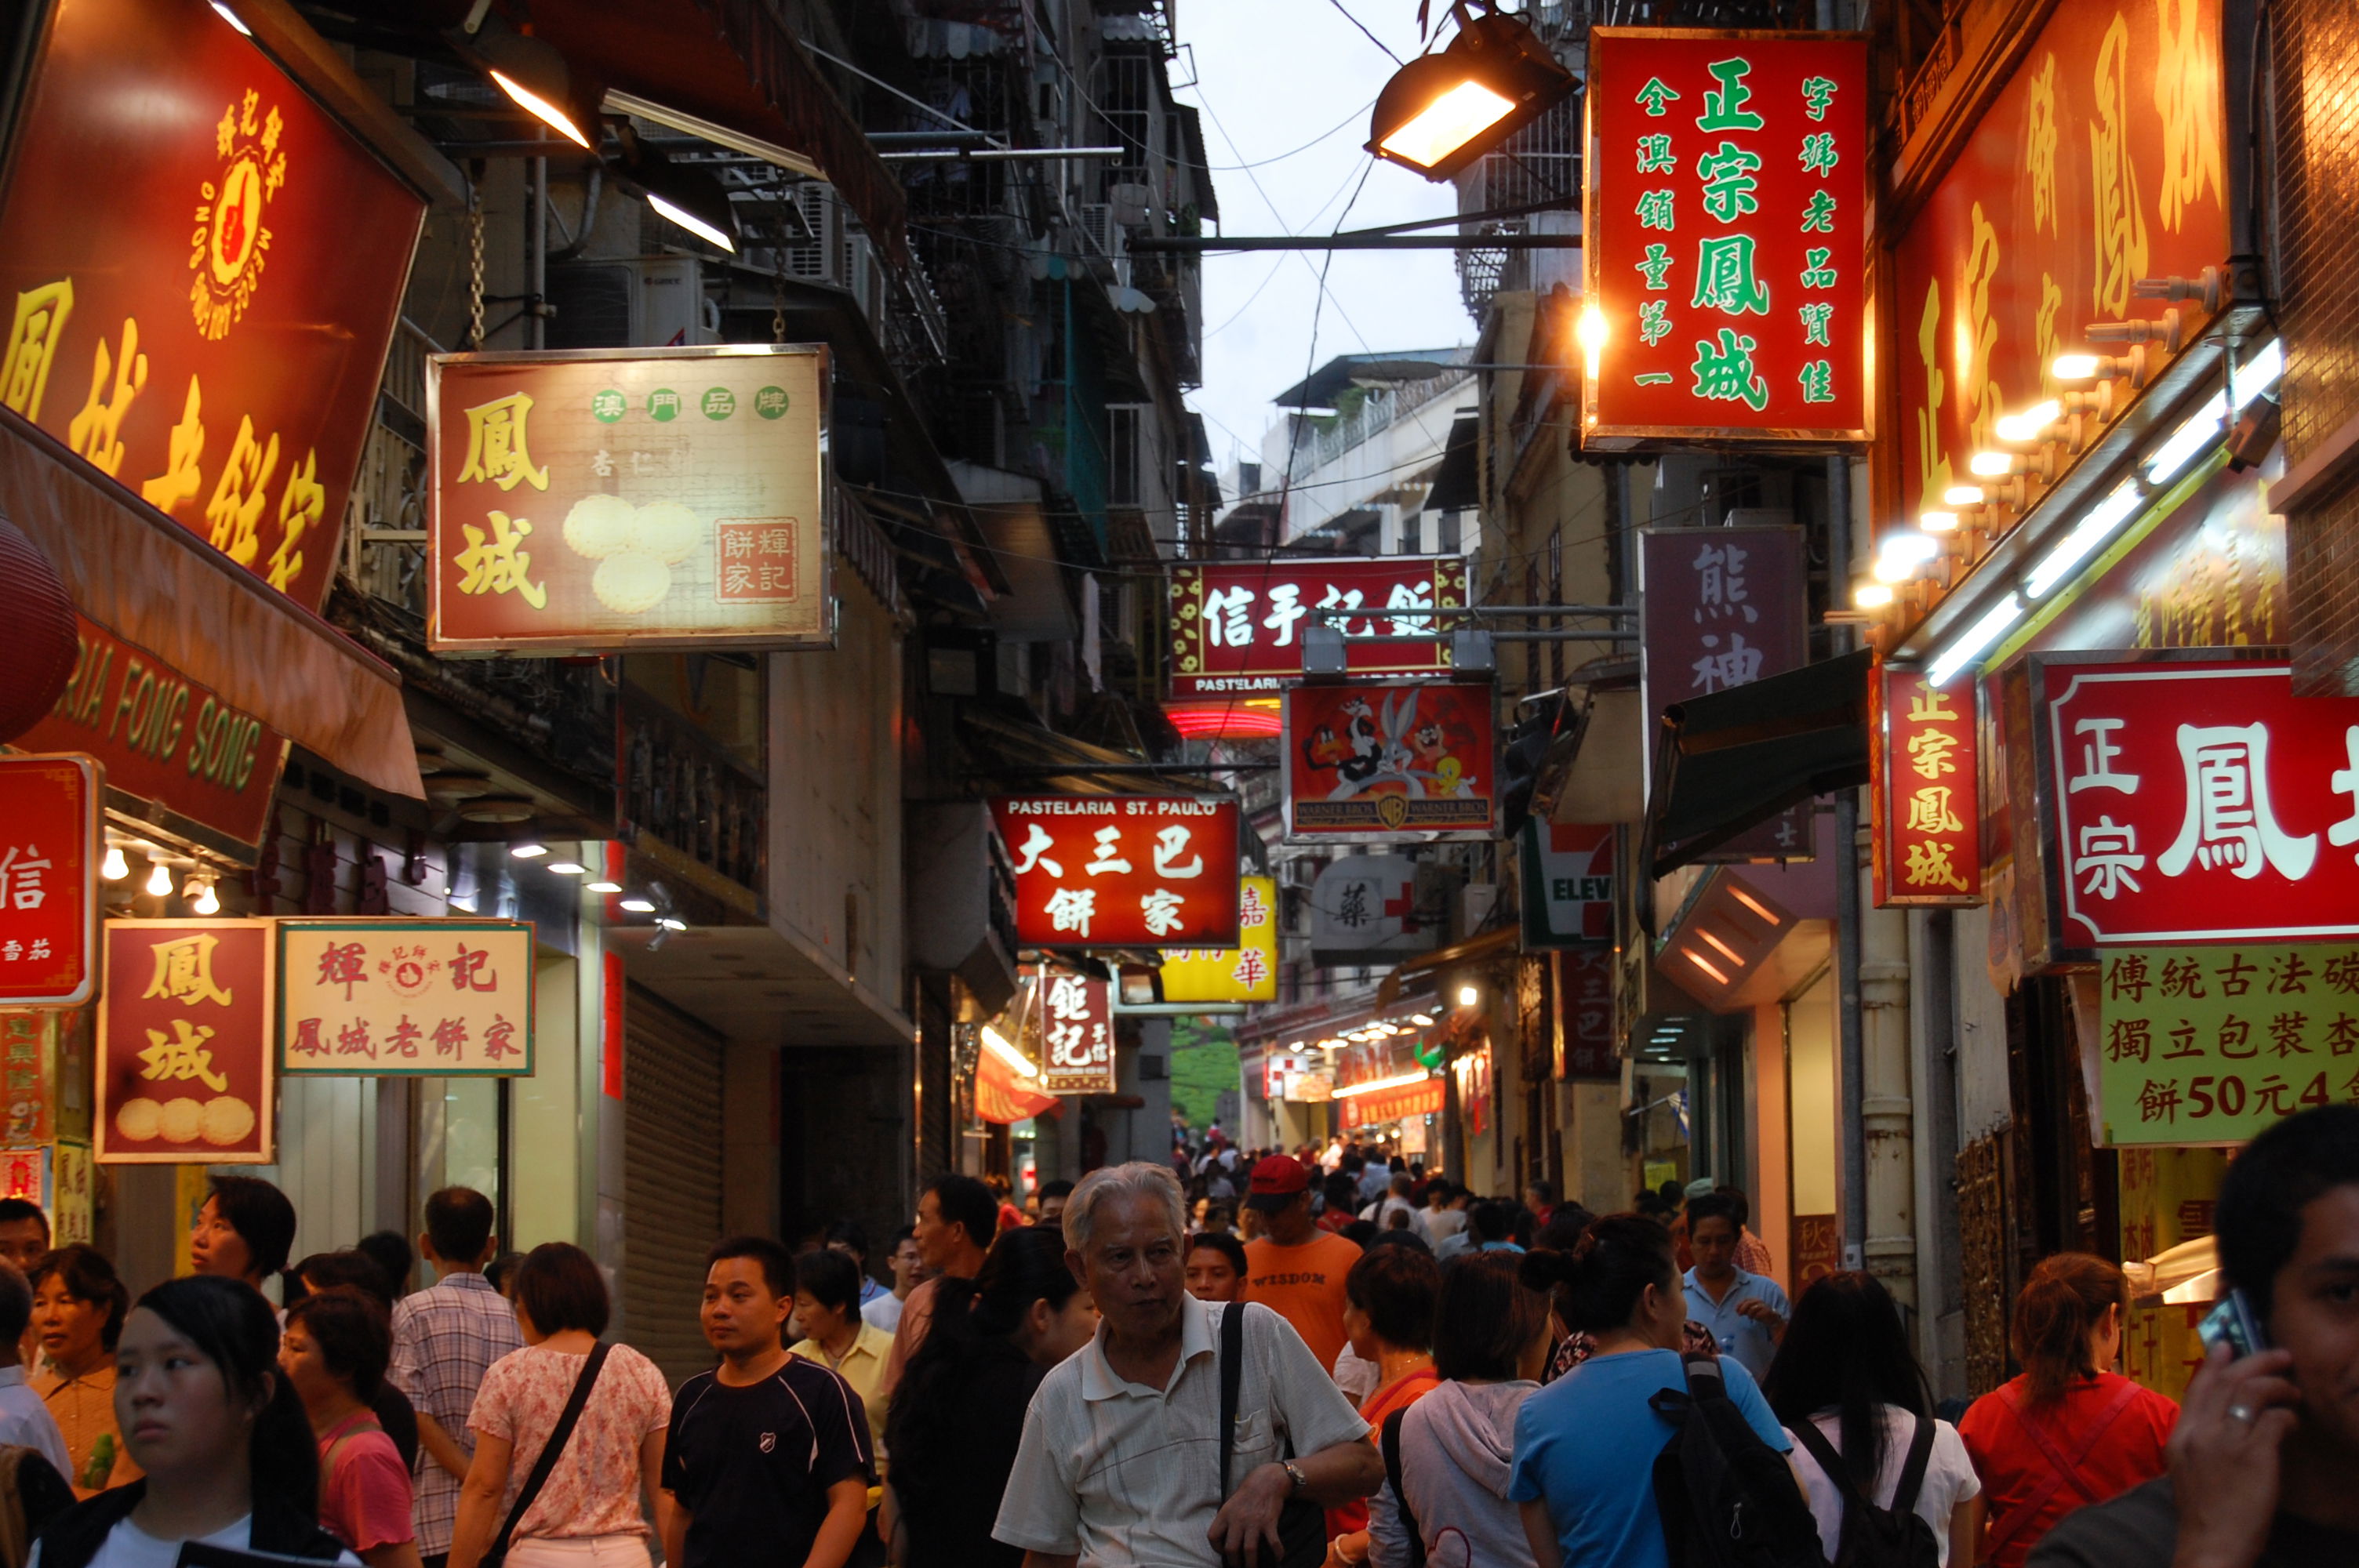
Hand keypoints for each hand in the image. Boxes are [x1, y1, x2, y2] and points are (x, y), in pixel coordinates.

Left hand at [1208, 1462, 1290, 1567]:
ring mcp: (1254, 1522)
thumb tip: (1224, 1538)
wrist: (1267, 1481)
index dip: (1216, 1548)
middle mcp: (1238, 1519)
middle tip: (1238, 1566)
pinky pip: (1273, 1542)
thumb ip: (1227, 1519)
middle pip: (1231, 1548)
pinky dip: (1277, 1553)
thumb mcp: (1231, 1503)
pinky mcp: (1269, 1522)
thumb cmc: (1248, 1493)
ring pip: (1249, 1550)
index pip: (1213, 1536)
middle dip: (1234, 1562)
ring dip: (1251, 1564)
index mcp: (1225, 1514)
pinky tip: (1278, 1558)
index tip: (1223, 1551)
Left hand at [1736, 1299, 1785, 1338]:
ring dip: (1749, 1314)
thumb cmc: (1760, 1313)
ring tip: (1750, 1317)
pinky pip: (1759, 1314)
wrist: (1772, 1318)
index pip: (1746, 1300)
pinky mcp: (1767, 1311)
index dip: (1740, 1304)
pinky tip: (1756, 1318)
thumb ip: (1745, 1310)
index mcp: (1755, 1300)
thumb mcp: (1751, 1311)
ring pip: (1753, 1309)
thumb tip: (1737, 1310)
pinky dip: (1756, 1316)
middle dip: (1742, 1309)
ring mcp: (1764, 1306)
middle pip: (1748, 1303)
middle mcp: (1759, 1301)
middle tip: (1739, 1314)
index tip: (1736, 1310)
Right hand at [2167, 1340, 2298, 1567]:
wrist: (2211, 1544)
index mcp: (2181, 1435)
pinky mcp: (2254, 1456)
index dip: (2215, 1363)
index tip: (2227, 1345)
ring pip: (2251, 1392)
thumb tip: (2223, 1417)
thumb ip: (2199, 1440)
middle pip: (2227, 1381)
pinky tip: (2293, 1422)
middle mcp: (2200, 1432)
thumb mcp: (2186, 1469)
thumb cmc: (2202, 1512)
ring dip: (2277, 1385)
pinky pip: (2274, 1420)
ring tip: (2293, 1390)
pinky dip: (2287, 1415)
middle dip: (2256, 1362)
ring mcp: (2226, 1442)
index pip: (2198, 1387)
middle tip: (2280, 1356)